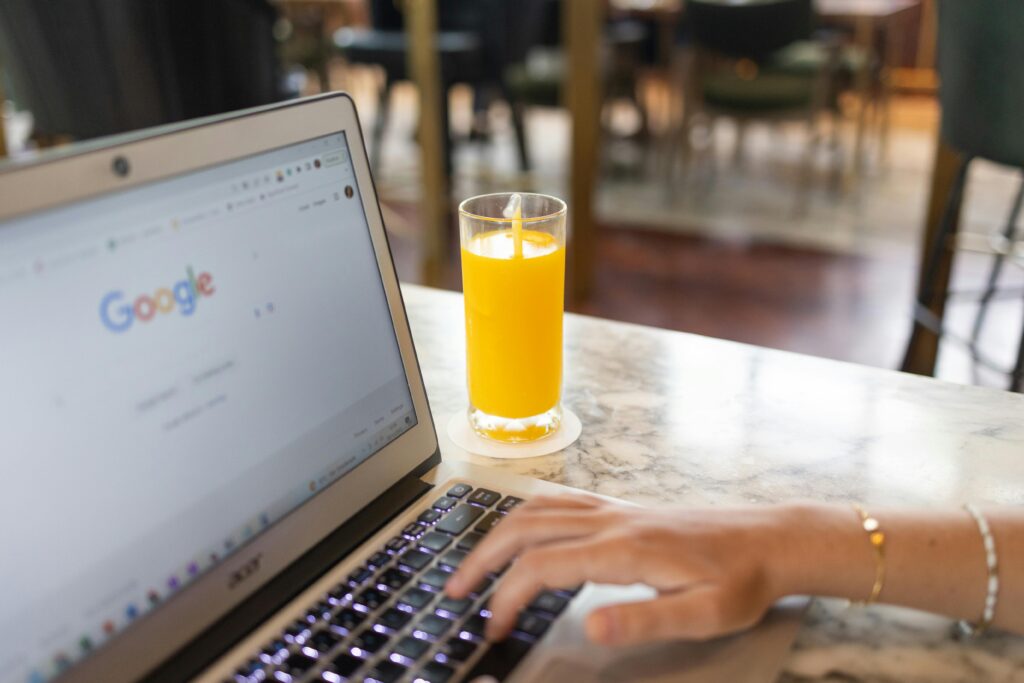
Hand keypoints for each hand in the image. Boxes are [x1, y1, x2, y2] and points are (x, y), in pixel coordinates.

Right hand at [444, 493, 794, 646]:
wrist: (768, 540)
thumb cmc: (740, 581)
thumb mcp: (705, 615)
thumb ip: (646, 619)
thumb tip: (590, 627)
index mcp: (625, 549)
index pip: (543, 567)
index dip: (507, 596)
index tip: (492, 627)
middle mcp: (612, 521)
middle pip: (526, 528)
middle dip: (483, 559)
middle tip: (456, 592)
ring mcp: (615, 509)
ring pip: (537, 508)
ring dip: (498, 534)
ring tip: (474, 564)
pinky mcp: (622, 507)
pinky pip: (560, 500)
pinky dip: (526, 514)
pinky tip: (521, 530)